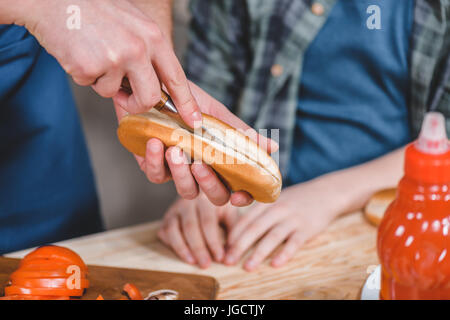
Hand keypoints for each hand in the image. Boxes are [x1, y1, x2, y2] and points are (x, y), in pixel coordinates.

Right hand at [22, 0, 200, 125]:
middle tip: (124, 96)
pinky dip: (84, 75)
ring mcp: (114, 58)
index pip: (176, 78)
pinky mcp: (89, 67)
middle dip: (137, 104)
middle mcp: (138, 48)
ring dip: (103, 82)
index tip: (194, 121)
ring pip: (115, 94)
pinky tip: (79, 53)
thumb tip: (158, 86)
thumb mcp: (134, 24)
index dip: (187, 103)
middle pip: (150, 98)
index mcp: (153, 37)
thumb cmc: (95, 10)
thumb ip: (149, 52)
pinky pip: (91, 86)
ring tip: (94, 54)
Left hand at [114, 81, 278, 206]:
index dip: (243, 198)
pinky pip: (157, 176)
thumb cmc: (187, 101)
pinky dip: (155, 161)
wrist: (153, 88)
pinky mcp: (155, 167)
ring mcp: (180, 172)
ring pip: (187, 191)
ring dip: (181, 174)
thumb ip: (240, 133)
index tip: (239, 194)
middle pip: (215, 196)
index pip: (238, 189)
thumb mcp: (216, 114)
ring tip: (175, 150)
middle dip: (209, 184)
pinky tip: (155, 143)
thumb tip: (272, 147)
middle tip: (200, 164)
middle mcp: (204, 171)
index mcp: (222, 161)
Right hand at [157, 192, 237, 268]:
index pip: (208, 223)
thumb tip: (231, 257)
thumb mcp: (230, 214)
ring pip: (174, 230)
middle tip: (205, 265)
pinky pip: (164, 232)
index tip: (220, 258)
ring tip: (192, 262)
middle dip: (198, 248)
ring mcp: (175, 209)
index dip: (213, 242)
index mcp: (206, 199)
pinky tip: (181, 255)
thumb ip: (233, 233)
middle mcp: (188, 202)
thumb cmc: (219, 208)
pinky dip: (171, 245)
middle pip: (190, 227)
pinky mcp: (167, 218)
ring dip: (182, 248)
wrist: (202, 192)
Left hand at [224, 178, 340, 270]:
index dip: (233, 234)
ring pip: (273, 236)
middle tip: (228, 260)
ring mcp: (293, 219)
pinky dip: (285, 253)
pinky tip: (275, 264)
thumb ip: (258, 212)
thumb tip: (237, 229)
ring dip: (258, 253)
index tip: (223, 248)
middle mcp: (278, 209)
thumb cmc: (295, 200)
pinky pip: (294, 243)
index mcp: (267, 203)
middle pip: (255, 228)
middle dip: (239, 246)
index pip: (246, 219)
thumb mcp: (275, 199)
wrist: (325, 193)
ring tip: (247, 267)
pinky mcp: (307, 229)